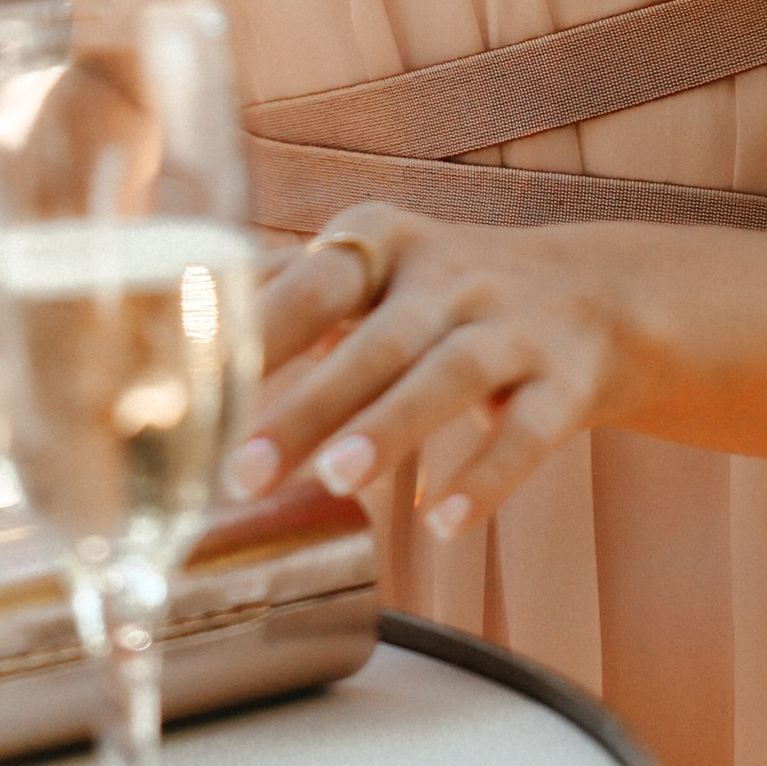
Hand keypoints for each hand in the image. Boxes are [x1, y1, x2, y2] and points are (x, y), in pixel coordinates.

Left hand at [213, 211, 637, 547]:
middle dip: (310, 401)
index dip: (257, 335)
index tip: (195, 394)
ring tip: (337, 479)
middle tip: (242, 472)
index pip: (312, 281)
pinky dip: (488, 475)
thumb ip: (287, 296)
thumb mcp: (378, 272)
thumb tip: (167, 334)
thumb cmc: (451, 296)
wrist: (599, 294)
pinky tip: (444, 521)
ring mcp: (515, 325)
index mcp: (387, 244)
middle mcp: (450, 275)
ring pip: (452, 373)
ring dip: (393, 425)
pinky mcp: (568, 379)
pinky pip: (531, 430)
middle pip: (376, 336)